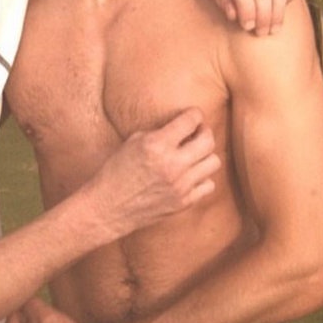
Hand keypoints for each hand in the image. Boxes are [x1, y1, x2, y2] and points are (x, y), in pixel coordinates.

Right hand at [91, 107, 220, 235]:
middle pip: (208, 140)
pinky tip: (191, 174)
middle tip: (197, 132)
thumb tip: (183, 127)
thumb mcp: (133, 142)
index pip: (191, 121)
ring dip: (205, 154)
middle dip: (204, 131)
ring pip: (214, 162)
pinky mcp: (184, 202)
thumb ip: (160, 133)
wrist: (108, 208)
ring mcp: (181, 185)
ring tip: (195, 154)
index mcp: (157, 145)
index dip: (195, 114)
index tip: (194, 115)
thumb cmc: (116, 172)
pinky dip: (203, 177)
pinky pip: (209, 184)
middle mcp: (173, 165)